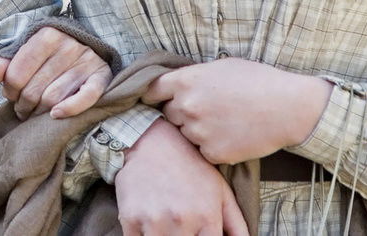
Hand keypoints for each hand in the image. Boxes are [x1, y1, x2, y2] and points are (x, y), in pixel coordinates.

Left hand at [0, 25, 111, 118]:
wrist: (84, 45)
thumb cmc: (47, 54)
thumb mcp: (23, 52)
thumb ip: (2, 65)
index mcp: (46, 35)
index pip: (16, 74)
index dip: (9, 91)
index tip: (11, 95)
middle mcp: (68, 45)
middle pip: (34, 90)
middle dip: (24, 105)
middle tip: (23, 109)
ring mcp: (86, 61)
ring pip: (54, 98)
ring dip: (40, 113)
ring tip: (35, 113)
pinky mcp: (101, 76)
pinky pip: (86, 98)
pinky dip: (70, 109)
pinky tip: (56, 115)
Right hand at [113, 118, 247, 235]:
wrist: (152, 140)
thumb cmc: (190, 167)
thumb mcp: (220, 191)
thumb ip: (236, 225)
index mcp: (206, 218)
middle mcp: (181, 221)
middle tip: (182, 230)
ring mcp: (154, 221)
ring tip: (168, 228)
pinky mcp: (130, 218)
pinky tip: (150, 227)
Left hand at [143, 58, 332, 164]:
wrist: (288, 107)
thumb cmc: (258, 81)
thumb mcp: (221, 67)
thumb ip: (193, 76)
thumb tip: (176, 84)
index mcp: (185, 81)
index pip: (150, 90)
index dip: (154, 95)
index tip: (157, 100)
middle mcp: (187, 107)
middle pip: (169, 114)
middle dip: (182, 113)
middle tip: (207, 111)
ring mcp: (199, 132)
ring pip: (186, 135)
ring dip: (198, 131)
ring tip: (225, 123)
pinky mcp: (214, 153)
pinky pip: (204, 152)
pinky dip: (214, 147)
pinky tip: (233, 136)